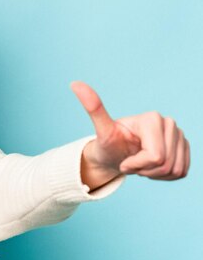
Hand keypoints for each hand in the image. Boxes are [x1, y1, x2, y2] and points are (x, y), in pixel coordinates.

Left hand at [71, 81, 189, 182]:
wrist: (114, 156)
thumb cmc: (107, 144)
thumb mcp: (101, 130)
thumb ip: (93, 108)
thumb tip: (74, 83)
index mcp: (153, 118)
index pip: (154, 157)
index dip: (136, 165)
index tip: (123, 158)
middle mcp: (170, 124)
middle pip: (165, 164)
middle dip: (144, 170)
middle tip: (130, 161)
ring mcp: (180, 135)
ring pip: (174, 170)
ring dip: (153, 174)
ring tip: (140, 163)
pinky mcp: (184, 148)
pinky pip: (180, 173)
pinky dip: (163, 176)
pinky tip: (151, 167)